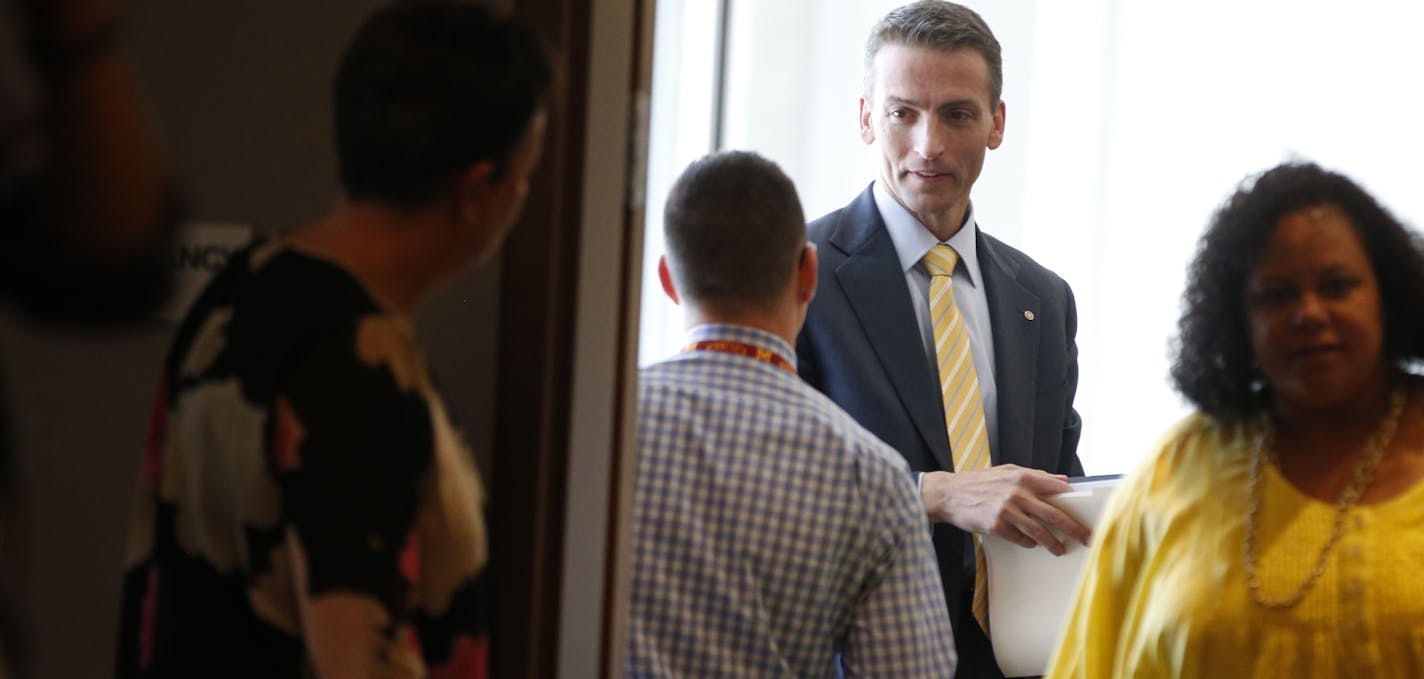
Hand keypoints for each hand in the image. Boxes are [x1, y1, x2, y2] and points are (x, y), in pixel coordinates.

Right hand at [920, 465, 1090, 554]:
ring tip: (1060, 549)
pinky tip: (1032, 544)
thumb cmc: (979, 482)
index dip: (1075, 504)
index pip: (1057, 490)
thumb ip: (1035, 476)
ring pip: (1039, 531)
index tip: (1087, 514)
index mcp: (1022, 477)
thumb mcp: (1007, 472)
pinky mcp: (996, 525)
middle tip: (1086, 538)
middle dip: (1074, 529)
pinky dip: (1029, 543)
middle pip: (1054, 515)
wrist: (949, 494)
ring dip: (1053, 543)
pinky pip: (1020, 539)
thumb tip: (1062, 482)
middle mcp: (1016, 493)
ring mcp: (1006, 510)